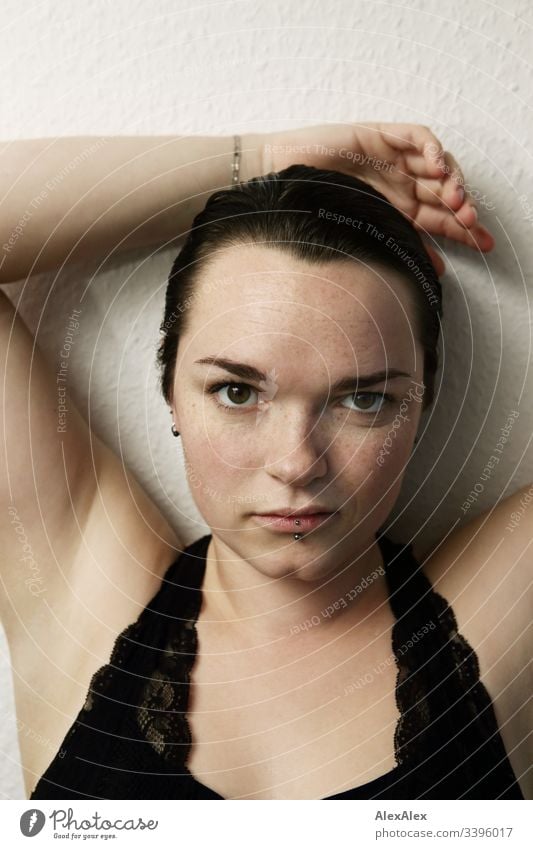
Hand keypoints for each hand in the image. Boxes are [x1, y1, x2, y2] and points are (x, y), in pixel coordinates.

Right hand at [258, 123, 494, 276]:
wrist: (278, 184)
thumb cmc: (310, 211)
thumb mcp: (362, 234)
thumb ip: (399, 247)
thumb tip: (438, 269)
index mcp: (397, 210)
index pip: (440, 220)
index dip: (464, 231)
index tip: (483, 246)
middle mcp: (400, 184)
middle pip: (445, 193)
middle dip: (463, 208)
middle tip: (470, 222)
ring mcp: (393, 159)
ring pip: (438, 165)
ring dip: (452, 180)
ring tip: (456, 199)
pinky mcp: (382, 135)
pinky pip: (419, 137)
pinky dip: (432, 148)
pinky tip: (436, 166)